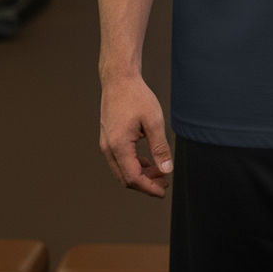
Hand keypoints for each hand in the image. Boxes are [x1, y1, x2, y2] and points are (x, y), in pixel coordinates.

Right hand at [99, 74, 172, 198]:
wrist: (119, 79)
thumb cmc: (136, 97)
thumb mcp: (154, 121)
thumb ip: (160, 148)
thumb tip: (166, 169)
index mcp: (118, 146)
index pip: (133, 178)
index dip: (149, 188)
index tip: (163, 191)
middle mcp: (108, 148)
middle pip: (126, 178)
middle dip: (146, 184)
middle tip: (164, 184)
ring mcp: (106, 144)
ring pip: (122, 170)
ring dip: (140, 175)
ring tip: (160, 173)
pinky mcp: (108, 139)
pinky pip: (120, 160)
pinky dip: (134, 165)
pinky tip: (148, 162)